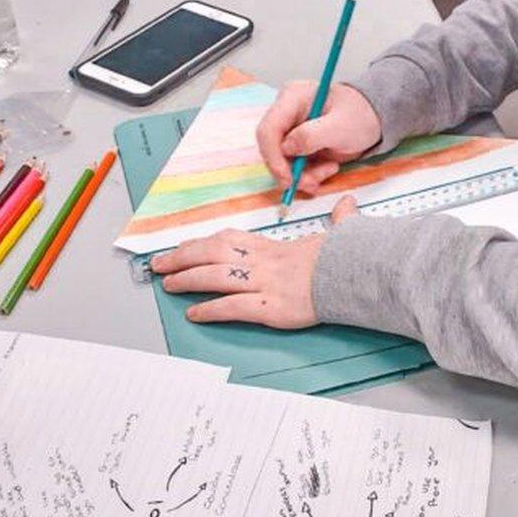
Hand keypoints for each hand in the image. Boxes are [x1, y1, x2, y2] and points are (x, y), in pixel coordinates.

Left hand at [150, 196, 359, 328]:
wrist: (358, 272)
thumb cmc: (350, 255)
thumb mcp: (343, 232)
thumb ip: (341, 219)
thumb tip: (350, 204)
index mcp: (276, 247)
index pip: (230, 240)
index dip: (203, 243)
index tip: (186, 246)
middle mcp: (264, 262)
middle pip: (213, 253)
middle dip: (182, 257)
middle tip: (159, 264)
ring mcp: (265, 284)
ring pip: (215, 276)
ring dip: (187, 279)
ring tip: (168, 284)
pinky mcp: (270, 307)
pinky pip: (232, 307)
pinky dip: (210, 309)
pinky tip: (194, 312)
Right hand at [257, 81, 380, 194]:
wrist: (374, 118)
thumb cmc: (360, 114)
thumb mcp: (340, 126)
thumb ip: (312, 136)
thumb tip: (287, 148)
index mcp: (292, 98)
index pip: (268, 130)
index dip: (273, 157)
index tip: (288, 178)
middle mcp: (286, 113)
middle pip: (272, 149)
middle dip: (289, 171)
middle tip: (310, 183)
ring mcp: (292, 130)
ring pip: (282, 162)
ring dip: (303, 175)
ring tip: (328, 171)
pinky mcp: (299, 146)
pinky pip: (294, 167)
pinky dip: (309, 175)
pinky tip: (328, 169)